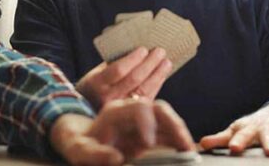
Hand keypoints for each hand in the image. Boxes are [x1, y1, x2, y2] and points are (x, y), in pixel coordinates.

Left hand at [50, 98, 194, 164]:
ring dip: (180, 133)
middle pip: (159, 109)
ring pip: (168, 120)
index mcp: (116, 112)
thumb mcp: (79, 150)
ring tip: (189, 150)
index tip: (148, 144)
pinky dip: (178, 141)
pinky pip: (168, 135)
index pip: (139, 108)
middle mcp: (132, 113)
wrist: (82, 143)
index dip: (146, 123)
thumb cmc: (80, 145)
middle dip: (174, 124)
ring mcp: (143, 123)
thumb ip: (94, 154)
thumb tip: (117, 159)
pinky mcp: (149, 135)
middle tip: (183, 144)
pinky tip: (186, 152)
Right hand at [76, 47, 171, 108]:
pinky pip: (147, 98)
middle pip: (134, 80)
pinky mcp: (130, 114)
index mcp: (96, 83)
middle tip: (160, 51)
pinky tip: (162, 75)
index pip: (118, 70)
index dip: (133, 59)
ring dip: (157, 74)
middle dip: (149, 64)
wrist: (85, 112)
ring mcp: (119, 108)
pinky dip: (156, 85)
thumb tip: (136, 46)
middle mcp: (107, 97)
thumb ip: (113, 62)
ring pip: (143, 90)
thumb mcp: (96, 73)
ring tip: (166, 62)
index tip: (143, 49)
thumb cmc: (94, 86)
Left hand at [198, 103, 268, 156]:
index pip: (240, 136)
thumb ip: (220, 139)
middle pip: (259, 136)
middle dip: (262, 143)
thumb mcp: (237, 130)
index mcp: (246, 129)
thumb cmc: (253, 127)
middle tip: (262, 150)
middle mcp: (262, 129)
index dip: (237, 142)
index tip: (234, 148)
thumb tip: (201, 144)